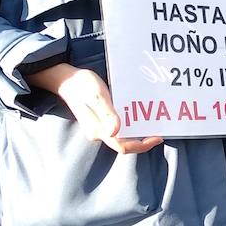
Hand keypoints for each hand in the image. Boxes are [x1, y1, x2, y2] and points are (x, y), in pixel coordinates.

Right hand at [27, 64, 163, 154]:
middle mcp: (99, 132)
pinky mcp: (100, 120)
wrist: (66, 79)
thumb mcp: (97, 96)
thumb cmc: (81, 85)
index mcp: (98, 130)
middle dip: (143, 141)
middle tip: (159, 131)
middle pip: (124, 144)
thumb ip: (107, 114)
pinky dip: (131, 125)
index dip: (142, 145)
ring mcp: (99, 127)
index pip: (123, 146)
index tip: (158, 137)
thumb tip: (116, 132)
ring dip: (138, 133)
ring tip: (153, 124)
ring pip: (122, 137)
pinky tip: (139, 116)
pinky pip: (119, 128)